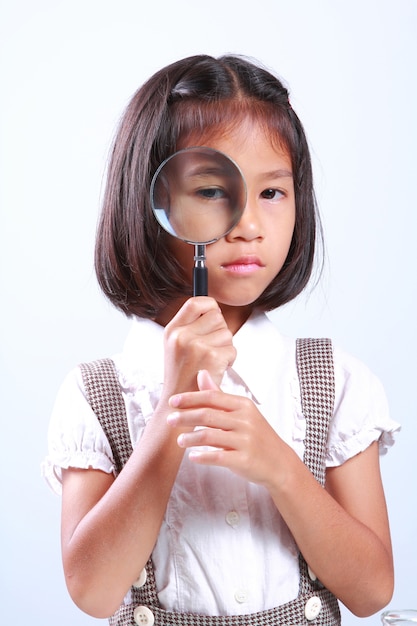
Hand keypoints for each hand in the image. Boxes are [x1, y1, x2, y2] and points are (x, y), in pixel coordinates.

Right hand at [162, 297, 235, 397]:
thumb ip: (191, 327)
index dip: (209, 306)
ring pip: (227, 333)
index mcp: (172, 330)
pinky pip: (232, 349)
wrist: (179, 407)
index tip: (212, 319)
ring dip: (225, 348)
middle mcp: (181, 335)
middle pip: (216, 316)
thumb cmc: (183, 377)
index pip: (195, 302)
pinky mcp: (211, 357)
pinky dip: (229, 360)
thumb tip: (214, 308)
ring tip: (211, 363)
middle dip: (220, 331)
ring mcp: (196, 346)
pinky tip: (217, 370)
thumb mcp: (176, 347)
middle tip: (211, 349)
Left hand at [167, 369, 282, 486]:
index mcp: (243, 405)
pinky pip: (218, 457)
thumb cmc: (256, 435)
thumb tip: (201, 373)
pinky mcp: (244, 460)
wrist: (279, 462)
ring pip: (210, 436)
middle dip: (185, 416)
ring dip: (190, 438)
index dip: (190, 398)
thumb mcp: (242, 412)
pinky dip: (202, 457)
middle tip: (170, 420)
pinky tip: (192, 457)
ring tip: (179, 441)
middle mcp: (245, 420)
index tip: (172, 401)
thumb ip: (219, 395)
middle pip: (207, 415)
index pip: (212, 397)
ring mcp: (245, 441)